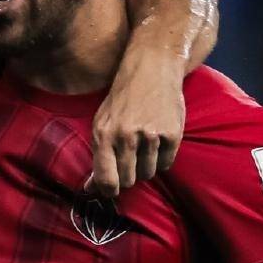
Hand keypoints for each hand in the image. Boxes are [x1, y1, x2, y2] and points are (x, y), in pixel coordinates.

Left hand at [89, 50, 184, 196]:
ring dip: (145, 168)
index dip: (108, 191)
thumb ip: (97, 157)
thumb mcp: (101, 123)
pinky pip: (166, 164)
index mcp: (103, 134)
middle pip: (128, 180)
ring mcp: (151, 136)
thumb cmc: (121, 100)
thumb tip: (91, 189)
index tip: (110, 191)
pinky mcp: (172, 134)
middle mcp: (126, 136)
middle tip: (128, 165)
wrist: (151, 71)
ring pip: (148, 174)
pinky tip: (156, 143)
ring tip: (142, 148)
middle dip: (127, 178)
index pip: (106, 179)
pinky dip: (161, 159)